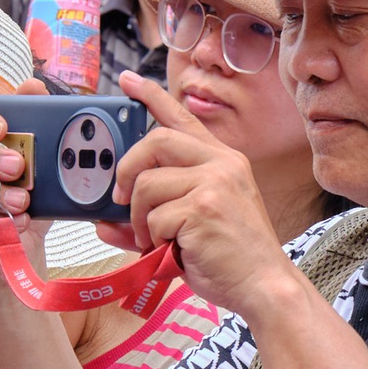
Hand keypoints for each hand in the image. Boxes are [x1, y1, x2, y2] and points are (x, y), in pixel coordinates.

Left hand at [108, 72, 300, 315]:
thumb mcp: (191, 226)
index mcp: (223, 160)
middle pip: (154, 141)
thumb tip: (103, 222)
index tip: (126, 81)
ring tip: (153, 239)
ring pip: (147, 184)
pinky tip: (169, 252)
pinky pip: (154, 216)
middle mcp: (222, 163)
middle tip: (121, 200)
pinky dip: (152, 239)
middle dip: (127, 171)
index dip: (150, 96)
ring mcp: (215, 183)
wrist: (264, 286)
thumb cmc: (230, 258)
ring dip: (139, 218)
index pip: (182, 117)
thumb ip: (150, 215)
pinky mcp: (204, 207)